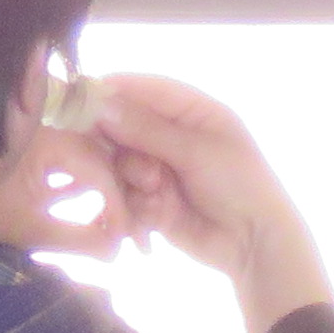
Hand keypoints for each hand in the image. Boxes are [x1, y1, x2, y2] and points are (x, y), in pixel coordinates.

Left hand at [0, 126, 136, 260]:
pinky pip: (70, 167)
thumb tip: (116, 253)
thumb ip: (78, 240)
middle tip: (129, 233)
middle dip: (119, 198)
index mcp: (51, 141)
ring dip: (105, 193)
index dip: (119, 209)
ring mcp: (43, 139)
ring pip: (90, 163)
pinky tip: (95, 214)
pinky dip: (85, 189)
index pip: (102, 172)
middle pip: (103, 161)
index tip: (125, 241)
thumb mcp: (31, 229)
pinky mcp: (34, 152)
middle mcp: (52, 131)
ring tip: (114, 226)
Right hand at [82, 74, 333, 332]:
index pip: (139, 89)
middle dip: (123, 151)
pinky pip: (125, 196)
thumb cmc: (240, 185)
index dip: (108, 94)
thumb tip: (101, 105)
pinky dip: (138, 208)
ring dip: (135, 183)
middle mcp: (170, 134)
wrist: (254, 243)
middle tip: (143, 171)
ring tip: (162, 197)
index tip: (79, 105)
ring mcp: (159, 167)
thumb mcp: (198, 151)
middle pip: (119, 128)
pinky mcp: (150, 199)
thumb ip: (148, 129)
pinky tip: (161, 218)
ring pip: (117, 165)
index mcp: (190, 110)